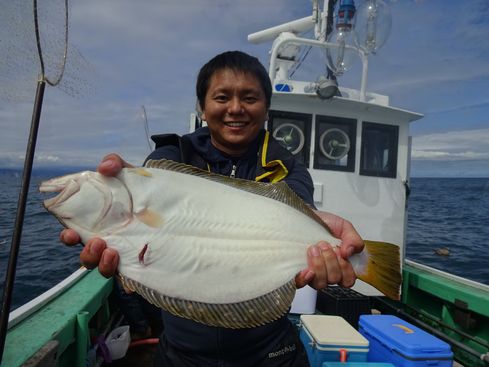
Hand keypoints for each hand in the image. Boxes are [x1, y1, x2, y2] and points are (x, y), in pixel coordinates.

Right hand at [59, 153, 131, 276]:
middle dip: (87, 254)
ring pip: (104, 269)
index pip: (75, 234)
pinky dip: (126, 282)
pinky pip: (129, 278)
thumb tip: (104, 167)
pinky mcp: (140, 262)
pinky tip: (129, 277)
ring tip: (112, 252)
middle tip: (97, 242)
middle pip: (87, 257)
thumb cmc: (138, 187)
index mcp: (97, 222)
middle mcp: (107, 240)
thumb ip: (114, 163)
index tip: (71, 233)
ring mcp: (124, 253)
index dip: (68, 236)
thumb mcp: (127, 172)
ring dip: (103, 265)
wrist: (167, 198)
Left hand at [295, 211, 363, 289]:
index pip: (348, 280)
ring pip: (320, 283)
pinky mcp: (298, 272)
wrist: (303, 217)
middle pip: (334, 279)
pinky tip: (306, 269)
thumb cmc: (323, 224)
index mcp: (341, 264)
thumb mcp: (343, 227)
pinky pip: (301, 284)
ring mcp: (312, 273)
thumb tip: (349, 253)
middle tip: (323, 244)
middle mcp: (327, 271)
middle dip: (330, 260)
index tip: (339, 250)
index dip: (345, 268)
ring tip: (313, 248)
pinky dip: (305, 278)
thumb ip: (353, 239)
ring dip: (319, 265)